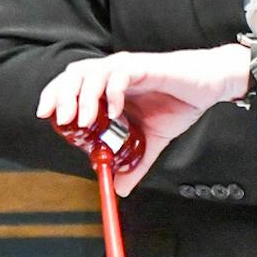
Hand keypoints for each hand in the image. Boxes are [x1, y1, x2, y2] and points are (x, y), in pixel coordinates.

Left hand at [37, 45, 250, 194]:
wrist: (210, 86)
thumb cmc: (179, 103)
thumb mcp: (152, 142)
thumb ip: (134, 163)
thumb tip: (119, 189)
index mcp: (109, 87)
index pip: (72, 85)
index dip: (55, 96)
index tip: (46, 116)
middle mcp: (114, 73)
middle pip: (75, 75)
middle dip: (62, 95)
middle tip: (60, 120)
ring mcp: (128, 68)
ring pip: (93, 73)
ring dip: (84, 96)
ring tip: (83, 120)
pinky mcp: (145, 67)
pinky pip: (121, 74)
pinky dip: (113, 92)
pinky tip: (115, 111)